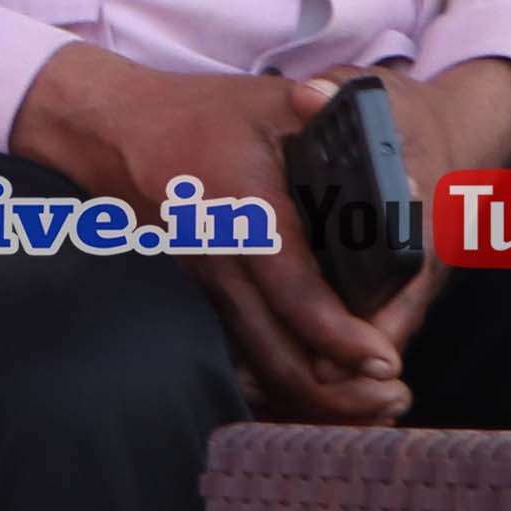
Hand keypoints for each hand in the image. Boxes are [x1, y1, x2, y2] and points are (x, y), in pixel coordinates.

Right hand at [15, 42, 417, 423]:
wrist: (113, 133)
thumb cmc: (200, 116)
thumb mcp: (271, 104)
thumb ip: (333, 121)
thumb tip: (397, 158)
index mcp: (244, 214)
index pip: (294, 291)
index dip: (339, 334)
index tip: (385, 359)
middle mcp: (219, 263)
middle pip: (276, 356)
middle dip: (337, 392)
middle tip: (394, 396)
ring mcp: (203, 288)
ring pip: (256, 370)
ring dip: (314, 399)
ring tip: (372, 406)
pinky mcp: (198, 299)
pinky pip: (240, 359)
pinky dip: (282, 388)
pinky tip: (324, 396)